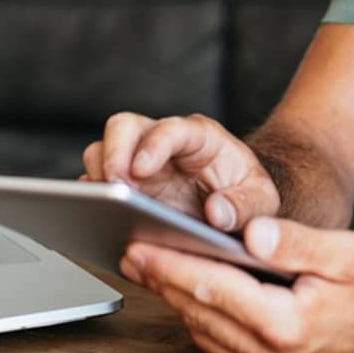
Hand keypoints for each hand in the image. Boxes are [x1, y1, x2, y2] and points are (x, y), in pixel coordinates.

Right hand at [82, 112, 280, 231]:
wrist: (235, 206)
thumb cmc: (246, 196)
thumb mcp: (261, 201)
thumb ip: (246, 206)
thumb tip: (217, 213)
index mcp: (199, 138)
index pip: (172, 129)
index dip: (154, 144)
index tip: (141, 169)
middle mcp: (162, 143)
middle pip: (124, 128)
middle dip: (113, 154)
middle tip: (113, 189)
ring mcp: (137, 163)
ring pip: (101, 152)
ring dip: (99, 179)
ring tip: (104, 211)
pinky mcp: (123, 187)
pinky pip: (96, 186)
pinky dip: (92, 203)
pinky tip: (99, 224)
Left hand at [121, 216, 353, 352]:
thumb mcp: (346, 253)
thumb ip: (293, 241)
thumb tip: (249, 230)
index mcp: (287, 324)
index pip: (212, 288)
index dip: (170, 264)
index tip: (139, 244)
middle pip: (200, 313)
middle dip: (162, 280)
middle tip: (130, 251)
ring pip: (207, 333)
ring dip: (177, 300)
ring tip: (150, 267)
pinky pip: (224, 347)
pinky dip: (201, 319)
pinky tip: (189, 294)